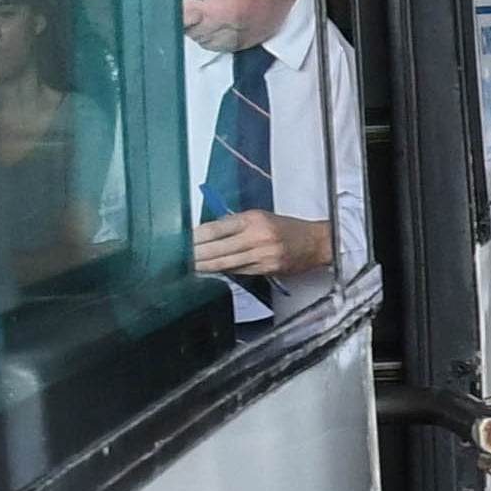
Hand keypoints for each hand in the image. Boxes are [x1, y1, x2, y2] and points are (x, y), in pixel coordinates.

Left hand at [192, 209, 325, 280]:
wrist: (315, 242)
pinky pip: (237, 272)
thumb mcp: (261, 217)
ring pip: (224, 263)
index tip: (180, 242)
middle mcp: (255, 237)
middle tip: (175, 259)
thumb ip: (235, 224)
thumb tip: (208, 234)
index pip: (215, 228)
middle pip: (216, 249)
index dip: (195, 237)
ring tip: (188, 268)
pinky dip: (222, 273)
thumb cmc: (287, 228)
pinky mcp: (265, 270)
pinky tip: (210, 273)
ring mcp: (261, 255)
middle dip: (195, 255)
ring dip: (204, 267)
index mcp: (252, 219)